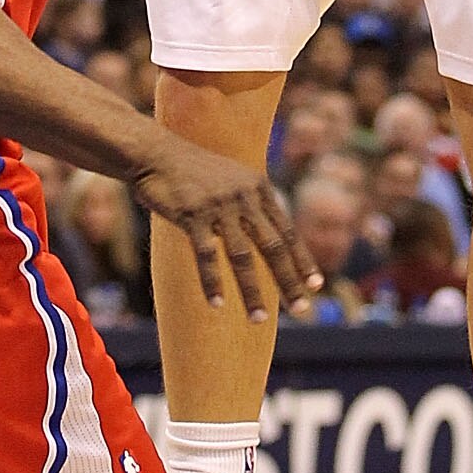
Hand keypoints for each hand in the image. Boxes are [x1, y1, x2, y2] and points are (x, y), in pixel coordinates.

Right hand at [128, 136, 320, 320]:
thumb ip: (252, 205)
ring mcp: (219, 206)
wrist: (157, 153)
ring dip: (251, 291)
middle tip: (301, 309)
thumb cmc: (195, 171)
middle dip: (289, 281)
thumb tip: (272, 236)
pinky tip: (218, 305)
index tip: (315, 285)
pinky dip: (212, 282)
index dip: (302, 260)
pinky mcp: (192, 215)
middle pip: (273, 246)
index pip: (287, 231)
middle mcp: (244, 196)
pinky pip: (207, 255)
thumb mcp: (233, 180)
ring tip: (258, 319)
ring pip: (241, 256)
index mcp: (258, 188)